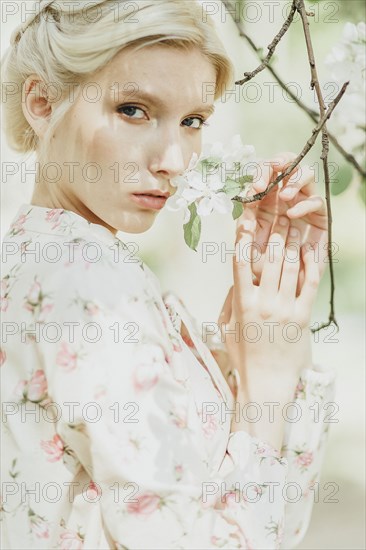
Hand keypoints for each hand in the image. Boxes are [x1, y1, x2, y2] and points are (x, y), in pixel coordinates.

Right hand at [218, 206, 321, 381]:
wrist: (266, 381)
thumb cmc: (243, 355)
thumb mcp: (227, 327)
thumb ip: (230, 300)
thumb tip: (237, 279)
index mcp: (242, 303)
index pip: (241, 264)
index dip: (244, 239)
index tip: (246, 221)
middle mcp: (264, 303)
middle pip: (271, 259)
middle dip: (275, 233)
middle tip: (279, 215)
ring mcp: (285, 309)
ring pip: (290, 266)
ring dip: (292, 242)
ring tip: (294, 225)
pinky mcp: (302, 316)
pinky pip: (308, 284)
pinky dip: (309, 264)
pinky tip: (308, 251)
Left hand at [246, 152, 327, 292]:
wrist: (275, 286)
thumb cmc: (258, 266)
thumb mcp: (246, 244)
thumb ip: (244, 223)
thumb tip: (245, 199)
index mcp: (265, 198)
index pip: (266, 173)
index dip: (262, 171)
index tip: (256, 184)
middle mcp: (285, 197)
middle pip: (287, 166)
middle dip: (280, 163)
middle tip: (274, 169)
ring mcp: (302, 204)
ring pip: (305, 176)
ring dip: (295, 180)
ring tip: (285, 195)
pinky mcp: (318, 217)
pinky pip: (316, 201)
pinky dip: (305, 204)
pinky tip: (292, 213)